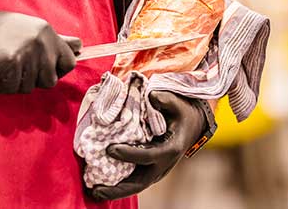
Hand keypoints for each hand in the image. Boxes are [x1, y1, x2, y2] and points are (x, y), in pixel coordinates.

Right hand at [0, 5, 81, 93]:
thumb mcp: (30, 28)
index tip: (45, 70)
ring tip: (4, 66)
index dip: (58, 70)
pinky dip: (1, 85)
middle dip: (34, 80)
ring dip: (15, 82)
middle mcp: (41, 43)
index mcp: (48, 33)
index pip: (69, 62)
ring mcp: (26, 55)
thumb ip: (54, 40)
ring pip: (30, 87)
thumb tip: (78, 47)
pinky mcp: (10, 66)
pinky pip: (11, 89)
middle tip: (18, 68)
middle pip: (50, 80)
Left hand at [89, 91, 204, 200]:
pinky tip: (102, 184)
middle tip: (96, 189)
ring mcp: (157, 170)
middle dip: (118, 189)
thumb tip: (150, 96)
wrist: (192, 124)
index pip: (147, 156)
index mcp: (170, 149)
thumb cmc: (182, 112)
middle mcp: (164, 164)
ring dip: (116, 190)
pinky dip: (119, 184)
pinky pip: (135, 179)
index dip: (128, 154)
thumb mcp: (177, 102)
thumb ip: (165, 99)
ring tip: (94, 192)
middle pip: (140, 183)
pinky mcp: (151, 170)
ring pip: (136, 186)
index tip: (110, 149)